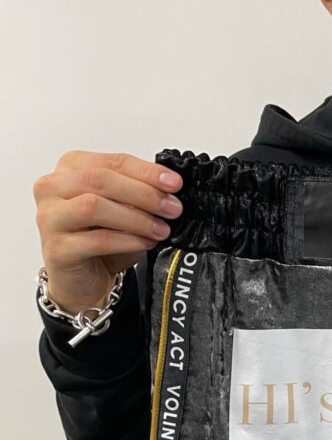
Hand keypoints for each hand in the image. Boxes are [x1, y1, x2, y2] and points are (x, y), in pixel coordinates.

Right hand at [33, 151, 183, 312]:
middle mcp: (53, 188)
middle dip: (144, 194)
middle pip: (100, 180)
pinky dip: (127, 240)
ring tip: (161, 229)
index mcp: (71, 167)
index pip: (112, 162)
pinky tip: (144, 242)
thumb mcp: (125, 207)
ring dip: (136, 218)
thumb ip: (140, 191)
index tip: (174, 183)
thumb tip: (170, 188)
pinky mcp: (55, 247)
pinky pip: (96, 240)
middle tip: (172, 208)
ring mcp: (49, 217)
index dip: (147, 171)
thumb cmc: (101, 237)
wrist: (83, 278)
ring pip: (94, 207)